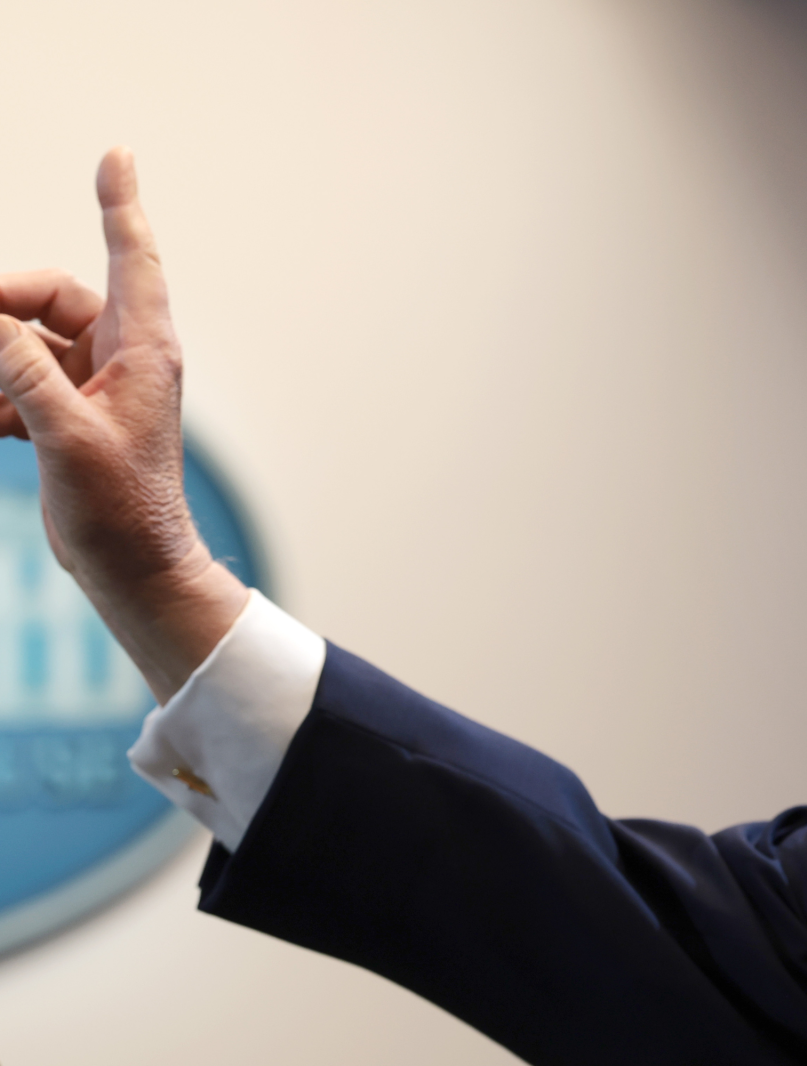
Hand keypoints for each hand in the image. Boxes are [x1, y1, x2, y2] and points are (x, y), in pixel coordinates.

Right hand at [0, 148, 246, 701]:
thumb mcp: (65, 434)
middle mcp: (123, 359)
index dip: (120, 203)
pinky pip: (15, 382)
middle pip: (48, 300)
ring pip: (22, 343)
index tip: (117, 153)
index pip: (131, 257)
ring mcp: (93, 387)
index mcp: (144, 351)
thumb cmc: (120, 510)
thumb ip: (21, 370)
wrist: (131, 570)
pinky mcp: (66, 415)